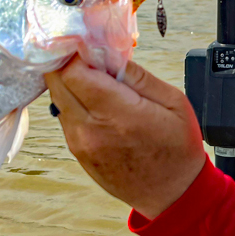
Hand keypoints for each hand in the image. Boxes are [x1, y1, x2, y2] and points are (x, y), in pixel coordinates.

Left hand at [45, 57, 205, 218]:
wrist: (173, 195)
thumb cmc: (178, 149)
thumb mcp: (172, 102)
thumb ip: (137, 75)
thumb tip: (108, 52)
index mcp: (117, 114)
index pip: (73, 71)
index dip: (76, 50)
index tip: (88, 40)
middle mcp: (91, 130)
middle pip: (56, 81)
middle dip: (67, 60)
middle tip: (87, 52)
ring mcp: (80, 144)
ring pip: (57, 97)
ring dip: (69, 80)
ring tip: (96, 76)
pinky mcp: (77, 152)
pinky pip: (65, 116)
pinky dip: (73, 100)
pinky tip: (95, 98)